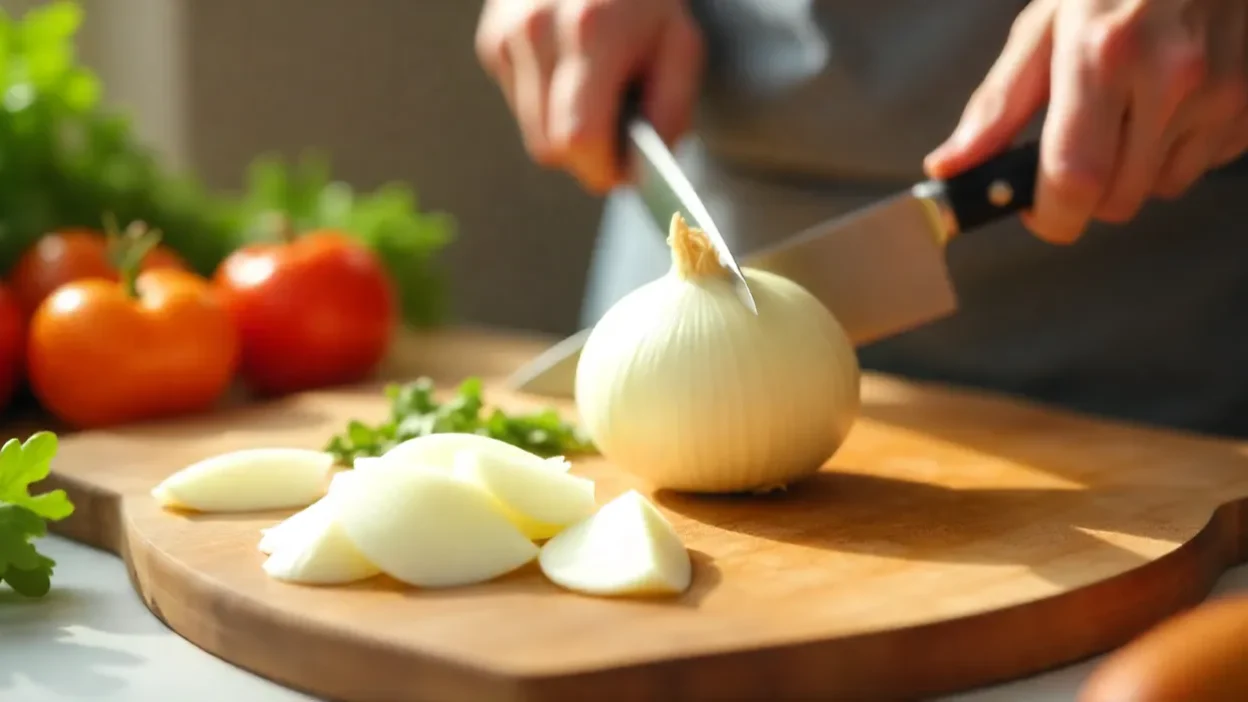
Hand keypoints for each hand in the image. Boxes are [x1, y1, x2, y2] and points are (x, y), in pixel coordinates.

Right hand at [475, 0, 703, 193]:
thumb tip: (637, 172)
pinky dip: (547, 103)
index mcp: (591, 33)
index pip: (579, 139)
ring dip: (565, 130)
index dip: (603, 169)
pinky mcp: (492, 42)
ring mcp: (507, 37)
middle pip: (549, 147)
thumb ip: (668, 111)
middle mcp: (538, 33)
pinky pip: (520, 106)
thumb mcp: (681, 43)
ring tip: (595, 90)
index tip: (624, 171)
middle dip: (585, 157)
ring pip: (532, 133)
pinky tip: (569, 69)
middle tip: (617, 138)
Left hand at [925, 0, 1247, 243]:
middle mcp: (1171, 78)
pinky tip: (1170, 103)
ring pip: (1161, 189)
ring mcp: (1223, 93)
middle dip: (1086, 193)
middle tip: (1079, 145)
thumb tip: (949, 165)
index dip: (1049, 216)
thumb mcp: (1046, 24)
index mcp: (1104, 56)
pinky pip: (1203, 165)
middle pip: (1117, 201)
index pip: (1074, 180)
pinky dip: (1178, 150)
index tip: (1035, 211)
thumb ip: (998, 103)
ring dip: (1134, 172)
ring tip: (1130, 111)